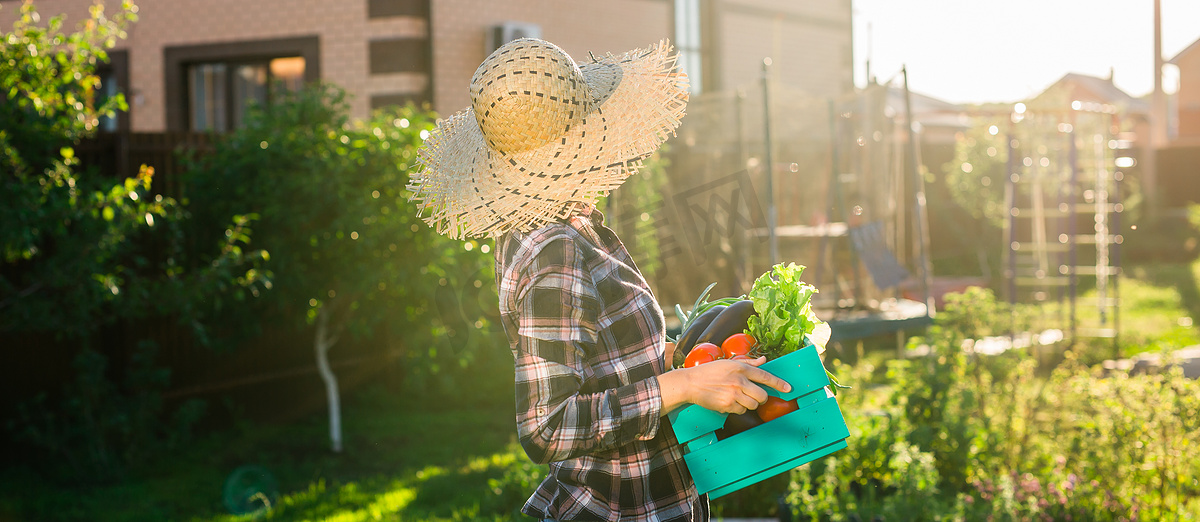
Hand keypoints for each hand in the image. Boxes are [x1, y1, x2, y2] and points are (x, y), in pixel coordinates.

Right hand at [658, 356, 791, 414]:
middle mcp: (739, 381)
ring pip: (753, 405)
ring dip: (749, 403)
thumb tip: (764, 360)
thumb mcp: (729, 363)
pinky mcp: (727, 405)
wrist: (691, 383)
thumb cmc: (710, 372)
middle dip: (761, 397)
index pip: (765, 376)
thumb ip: (748, 363)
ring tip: (737, 397)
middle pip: (762, 395)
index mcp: (740, 368)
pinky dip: (738, 408)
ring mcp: (733, 394)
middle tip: (753, 395)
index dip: (778, 383)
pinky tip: (728, 401)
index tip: (788, 389)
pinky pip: (741, 410)